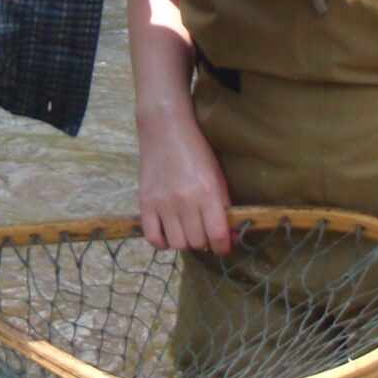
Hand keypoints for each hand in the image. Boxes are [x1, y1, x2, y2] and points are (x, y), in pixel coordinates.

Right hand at [138, 112, 233, 252]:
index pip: (217, 235)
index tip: (223, 247)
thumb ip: (225, 206)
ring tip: (186, 230)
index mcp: (207, 192)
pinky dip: (163, 242)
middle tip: (204, 231)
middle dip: (205, 241)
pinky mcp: (145, 203)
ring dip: (185, 242)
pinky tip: (168, 233)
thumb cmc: (196, 151)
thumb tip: (231, 237)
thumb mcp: (217, 176)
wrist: (165, 129)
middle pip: (197, 242)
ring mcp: (163, 203)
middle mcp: (185, 201)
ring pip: (177, 243)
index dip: (223, 247)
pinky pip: (153, 238)